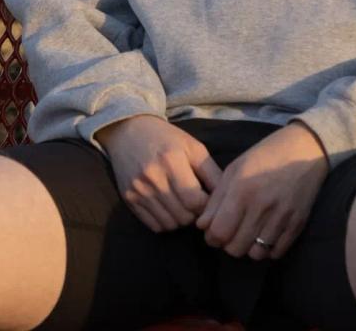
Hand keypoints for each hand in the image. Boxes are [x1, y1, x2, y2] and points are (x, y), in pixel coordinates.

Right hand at [96, 114, 222, 232]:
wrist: (127, 131)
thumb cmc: (166, 138)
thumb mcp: (193, 147)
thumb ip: (212, 173)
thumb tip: (228, 199)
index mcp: (172, 162)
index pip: (196, 202)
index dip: (207, 206)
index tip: (207, 199)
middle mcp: (153, 178)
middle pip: (184, 216)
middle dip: (195, 214)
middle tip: (196, 203)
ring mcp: (139, 190)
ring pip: (170, 224)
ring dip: (181, 219)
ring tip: (182, 205)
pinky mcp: (129, 199)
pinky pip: (155, 225)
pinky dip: (166, 222)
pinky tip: (168, 208)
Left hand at [197, 122, 328, 259]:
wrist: (304, 150)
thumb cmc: (264, 156)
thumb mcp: (234, 170)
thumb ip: (217, 198)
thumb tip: (203, 225)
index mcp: (241, 190)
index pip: (219, 231)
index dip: (211, 237)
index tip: (212, 233)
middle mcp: (261, 207)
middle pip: (236, 247)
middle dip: (227, 245)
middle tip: (229, 234)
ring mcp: (281, 217)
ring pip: (256, 254)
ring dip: (247, 248)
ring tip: (246, 235)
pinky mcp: (297, 224)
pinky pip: (277, 252)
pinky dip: (267, 250)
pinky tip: (263, 236)